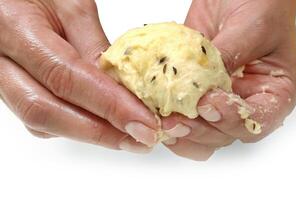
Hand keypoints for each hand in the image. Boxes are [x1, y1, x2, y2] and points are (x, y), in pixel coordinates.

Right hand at [0, 0, 162, 152]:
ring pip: (42, 121)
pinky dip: (77, 127)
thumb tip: (123, 89)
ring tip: (130, 137)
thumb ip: (94, 47)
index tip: (145, 121)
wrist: (10, 0)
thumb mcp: (71, 6)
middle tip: (142, 138)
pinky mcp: (13, 91)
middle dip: (101, 131)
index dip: (109, 105)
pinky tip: (105, 127)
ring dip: (92, 134)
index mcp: (13, 28)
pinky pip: (43, 118)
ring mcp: (2, 80)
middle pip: (46, 111)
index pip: (66, 77)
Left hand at [162, 0, 295, 160]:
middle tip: (177, 121)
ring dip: (182, 132)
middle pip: (224, 134)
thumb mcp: (253, 28)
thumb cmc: (261, 6)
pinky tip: (155, 111)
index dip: (232, 120)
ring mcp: (217, 100)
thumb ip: (231, 56)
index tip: (210, 102)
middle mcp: (244, 102)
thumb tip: (205, 84)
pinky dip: (167, 116)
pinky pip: (181, 113)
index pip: (256, 122)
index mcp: (272, 93)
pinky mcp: (193, 92)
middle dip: (199, 130)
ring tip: (165, 122)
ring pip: (201, 132)